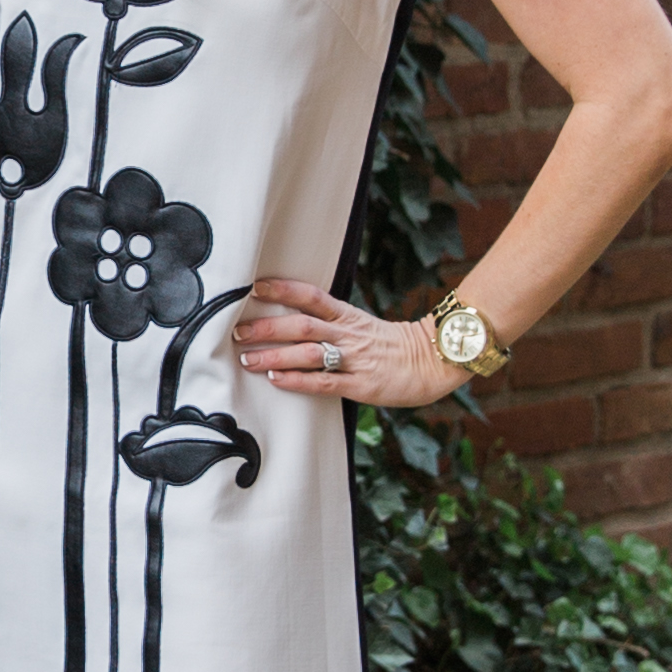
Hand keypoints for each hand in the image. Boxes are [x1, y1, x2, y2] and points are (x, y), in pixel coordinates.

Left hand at [234, 278, 444, 411]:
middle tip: (238, 331)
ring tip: (248, 359)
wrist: (433, 361)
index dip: (283, 290)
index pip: (311, 297)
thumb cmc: (393, 347)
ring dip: (274, 355)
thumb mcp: (362, 327)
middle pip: (301, 324)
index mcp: (348, 316)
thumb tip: (295, 324)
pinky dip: (297, 380)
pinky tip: (276, 379)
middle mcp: (348, 334)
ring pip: (308, 353)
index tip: (256, 287)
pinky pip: (324, 382)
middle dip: (267, 328)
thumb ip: (333, 325)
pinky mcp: (361, 384)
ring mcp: (354, 359)